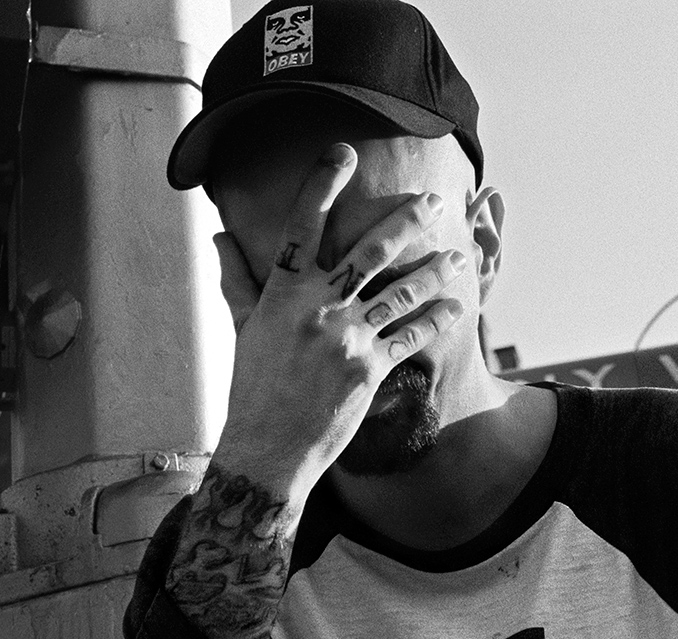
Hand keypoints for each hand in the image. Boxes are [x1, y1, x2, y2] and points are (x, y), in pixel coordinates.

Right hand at [209, 142, 470, 502]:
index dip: (322, 183)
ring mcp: (346, 337)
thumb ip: (238, 279)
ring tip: (457, 254)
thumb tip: (221, 237)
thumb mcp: (243, 328)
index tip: (343, 151)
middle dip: (408, 221)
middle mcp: (317, 307)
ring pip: (401, 290)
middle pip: (371, 249)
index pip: (303, 224)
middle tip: (433, 202)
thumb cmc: (253, 388)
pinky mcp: (370, 368)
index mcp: (283, 292)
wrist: (268, 447)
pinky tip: (456, 304)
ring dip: (435, 269)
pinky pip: (412, 334)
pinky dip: (437, 317)